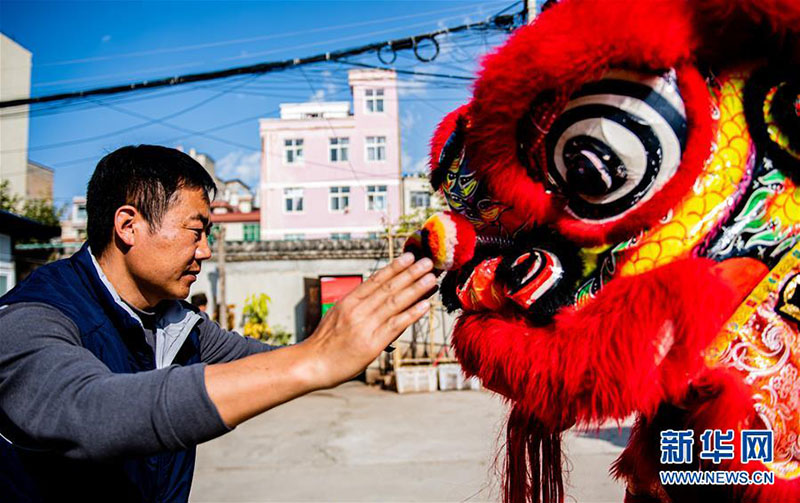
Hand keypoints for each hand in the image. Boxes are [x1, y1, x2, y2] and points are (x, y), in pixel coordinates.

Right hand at [204, 252, 434, 426]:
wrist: (312, 364)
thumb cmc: (326, 342)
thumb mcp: (337, 316)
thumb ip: (357, 306)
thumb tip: (377, 297)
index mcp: (349, 301)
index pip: (376, 280)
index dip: (394, 267)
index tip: (409, 256)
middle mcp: (358, 310)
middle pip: (388, 288)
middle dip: (410, 273)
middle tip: (427, 262)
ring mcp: (366, 326)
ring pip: (395, 303)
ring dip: (415, 289)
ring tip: (431, 278)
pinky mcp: (372, 344)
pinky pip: (396, 325)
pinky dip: (411, 314)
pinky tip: (425, 305)